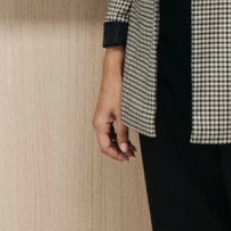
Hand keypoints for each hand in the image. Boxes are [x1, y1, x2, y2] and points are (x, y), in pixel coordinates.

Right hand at [93, 47, 136, 161]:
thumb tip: (124, 149)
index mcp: (99, 124)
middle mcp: (98, 122)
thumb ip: (123, 133)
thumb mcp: (122, 114)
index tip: (127, 158)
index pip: (105, 147)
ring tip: (132, 149)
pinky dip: (119, 136)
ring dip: (120, 144)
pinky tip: (128, 138)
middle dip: (119, 150)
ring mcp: (102, 118)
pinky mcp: (107, 114)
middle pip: (106, 143)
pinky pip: (111, 129)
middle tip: (132, 155)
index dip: (116, 155)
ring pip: (109, 137)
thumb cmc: (116, 90)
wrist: (115, 73)